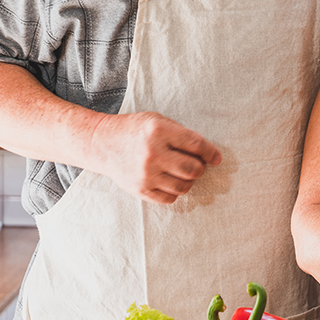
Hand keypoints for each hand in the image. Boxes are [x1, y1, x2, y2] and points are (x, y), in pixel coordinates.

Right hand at [89, 110, 221, 204]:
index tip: (217, 158)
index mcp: (159, 131)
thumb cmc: (136, 130)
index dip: (211, 153)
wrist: (103, 143)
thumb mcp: (158, 121)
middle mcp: (153, 153)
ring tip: (183, 173)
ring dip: (189, 181)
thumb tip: (207, 154)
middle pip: (193, 169)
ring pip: (184, 187)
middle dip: (200, 168)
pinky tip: (170, 181)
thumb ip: (181, 135)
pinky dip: (175, 192)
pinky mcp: (140, 189)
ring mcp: (145, 174)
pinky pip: (169, 199)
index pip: (196, 145)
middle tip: (197, 164)